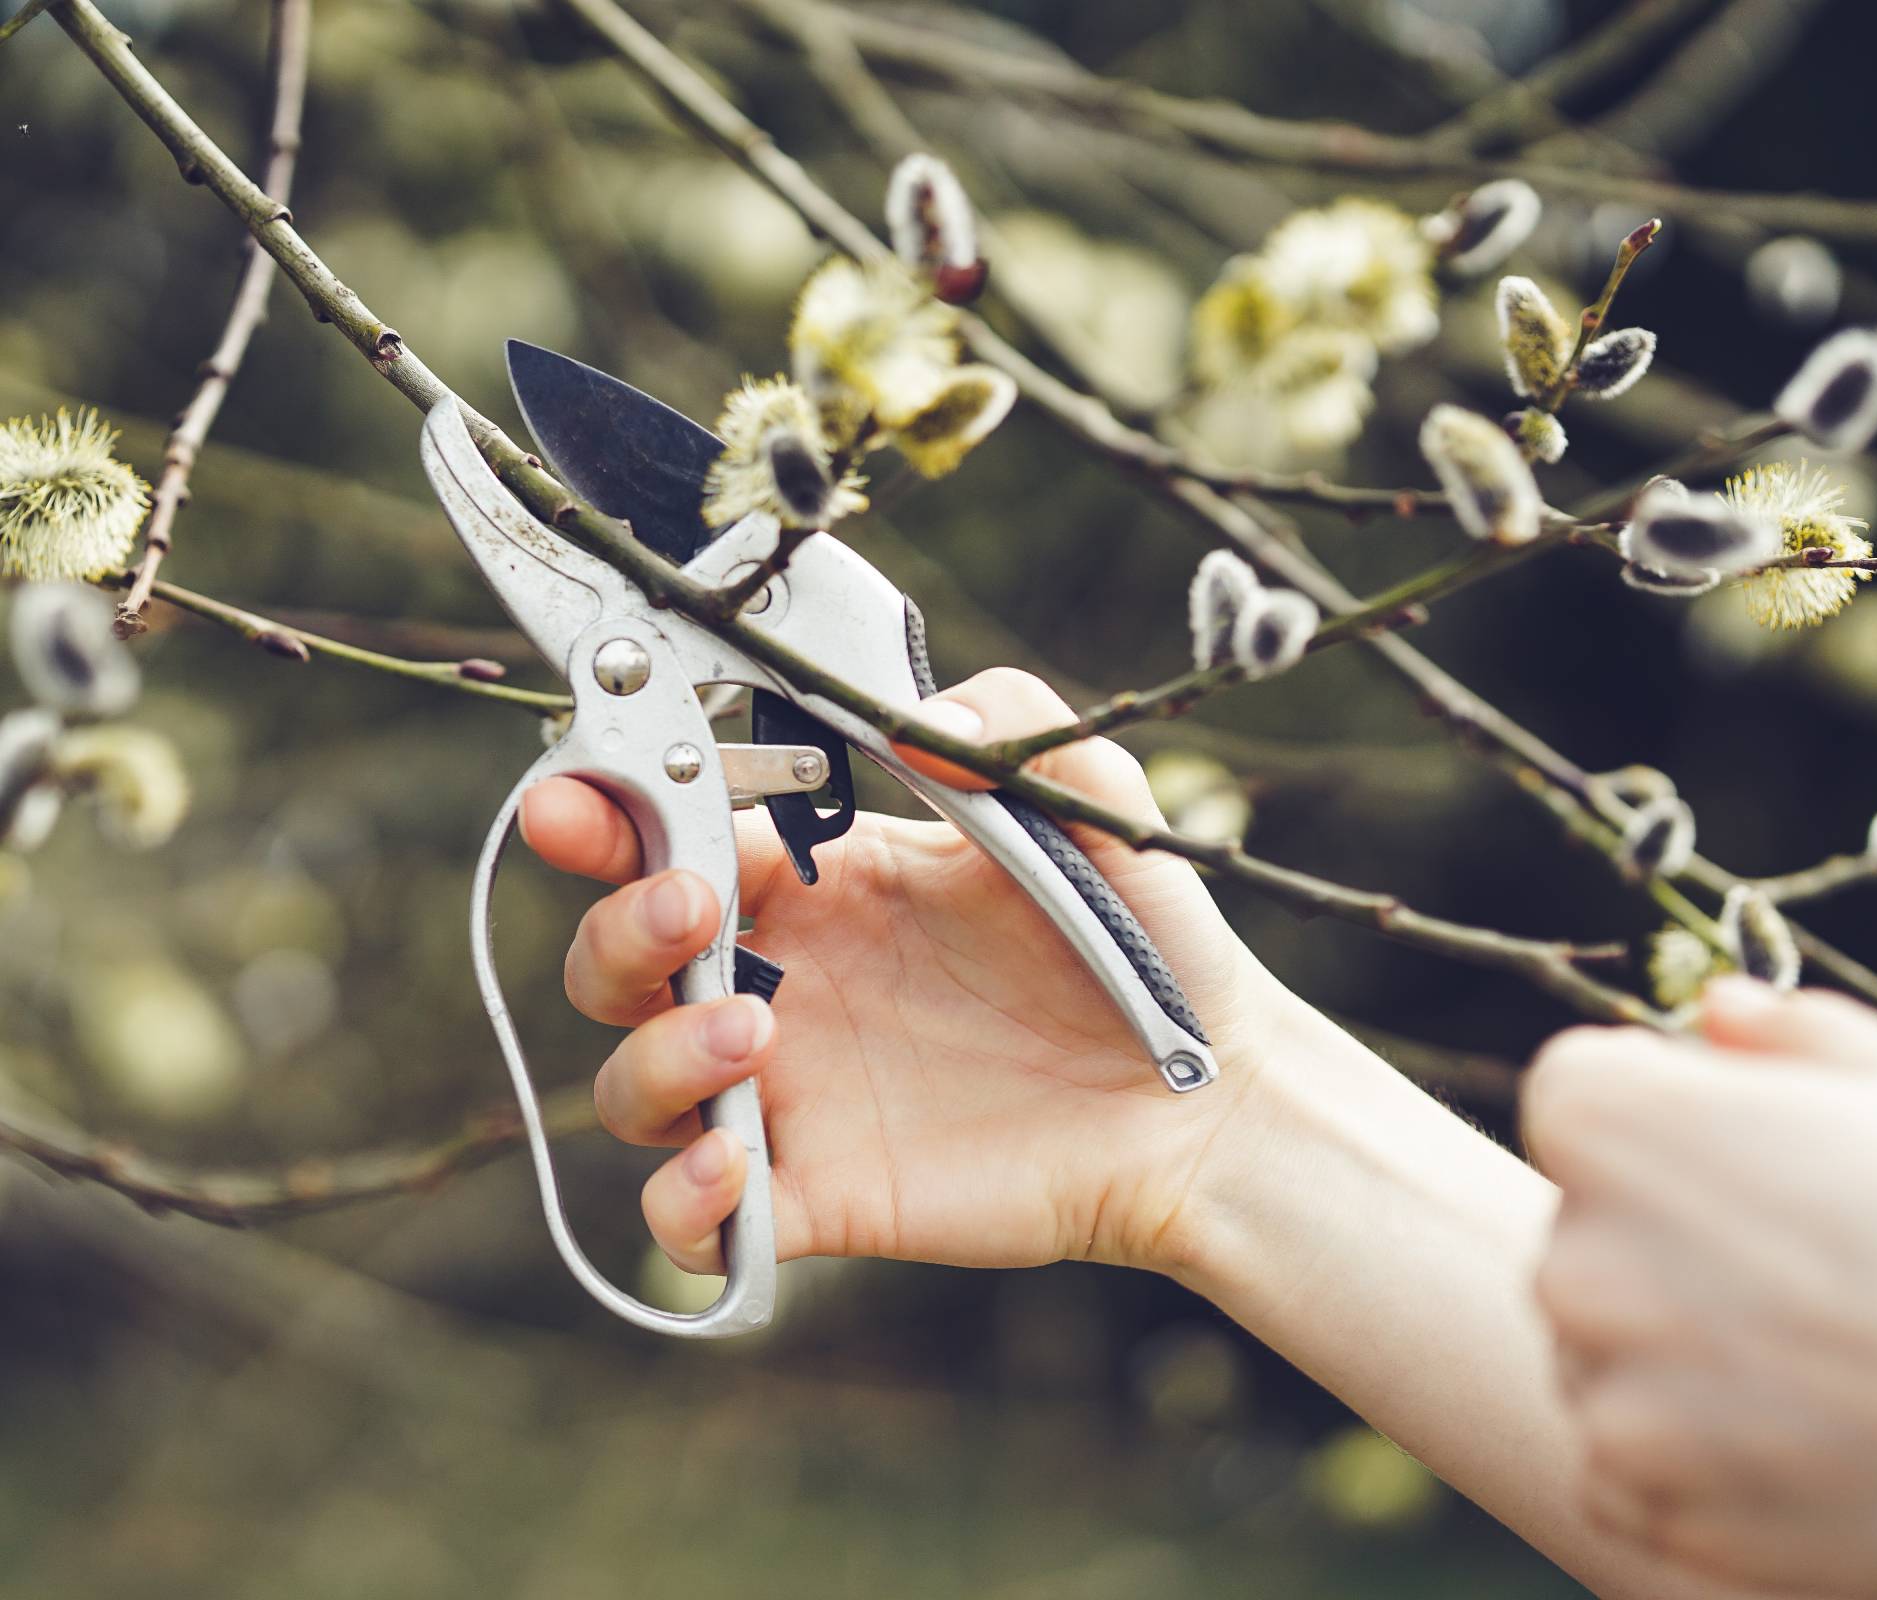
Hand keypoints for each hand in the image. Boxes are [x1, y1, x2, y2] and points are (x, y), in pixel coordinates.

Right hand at [520, 668, 1286, 1281]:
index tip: (583, 798)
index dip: (612, 812)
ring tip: (755, 1035)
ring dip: (658, 1055)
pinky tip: (732, 1169)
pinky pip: (698, 1222)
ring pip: (634, 1087)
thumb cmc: (1144, 946)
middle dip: (619, 929)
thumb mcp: (1095, 809)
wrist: (1206, 1099)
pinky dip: (680, 1202)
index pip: (675, 835)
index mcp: (827, 881)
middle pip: (619, 961)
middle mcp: (789, 986)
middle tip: (692, 908)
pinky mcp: (822, 1198)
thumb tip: (919, 720)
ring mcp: (796, 1097)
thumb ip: (1014, 728)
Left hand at [1525, 980, 1876, 1598]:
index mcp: (1614, 1126)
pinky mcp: (1652, 1507)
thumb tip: (1717, 1013)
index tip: (1741, 1151)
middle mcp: (1579, 1259)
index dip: (1661, 1115)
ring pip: (1605, 1358)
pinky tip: (1801, 1447)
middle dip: (1667, 1242)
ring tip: (1821, 1363)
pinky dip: (1688, 1469)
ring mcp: (1611, 1396)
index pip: (1576, 1099)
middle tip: (1807, 1273)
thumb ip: (1790, 1038)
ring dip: (1676, 1362)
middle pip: (1586, 1233)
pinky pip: (1623, 1473)